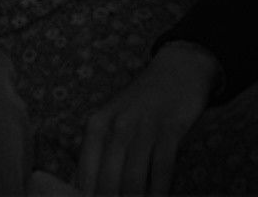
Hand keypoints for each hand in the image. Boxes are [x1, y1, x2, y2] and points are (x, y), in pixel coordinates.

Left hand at [77, 41, 219, 194]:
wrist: (177, 71)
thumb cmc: (140, 105)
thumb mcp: (113, 120)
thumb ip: (99, 151)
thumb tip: (80, 185)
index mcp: (97, 124)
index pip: (85, 172)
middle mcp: (117, 125)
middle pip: (108, 180)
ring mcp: (144, 126)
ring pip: (134, 178)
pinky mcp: (170, 129)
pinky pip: (162, 168)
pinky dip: (160, 190)